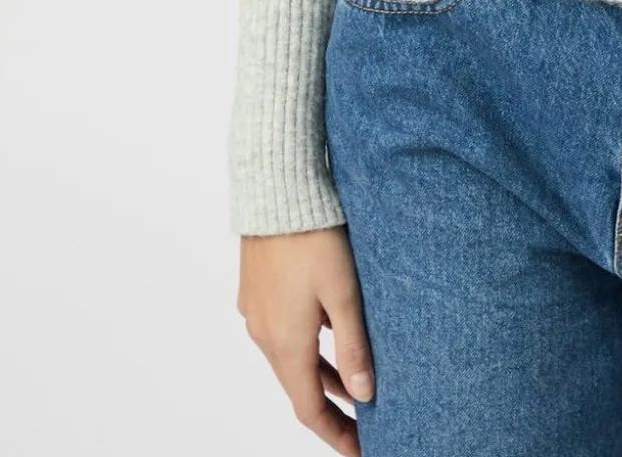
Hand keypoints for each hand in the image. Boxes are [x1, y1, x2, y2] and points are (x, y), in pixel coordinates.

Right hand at [237, 224, 373, 452]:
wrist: (275, 189)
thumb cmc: (314, 236)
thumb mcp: (344, 292)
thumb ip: (353, 345)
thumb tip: (365, 394)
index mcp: (285, 342)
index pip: (309, 408)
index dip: (335, 433)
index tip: (361, 450)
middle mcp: (264, 333)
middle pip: (297, 387)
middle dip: (330, 409)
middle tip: (363, 422)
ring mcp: (256, 311)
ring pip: (289, 358)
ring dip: (319, 376)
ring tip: (353, 388)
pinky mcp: (255, 290)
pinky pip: (280, 332)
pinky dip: (305, 347)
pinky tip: (326, 334)